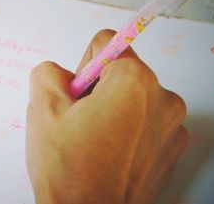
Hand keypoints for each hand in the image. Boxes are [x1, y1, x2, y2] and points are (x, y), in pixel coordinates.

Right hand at [26, 29, 187, 203]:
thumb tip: (60, 73)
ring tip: (93, 142)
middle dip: (98, 90)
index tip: (76, 94)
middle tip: (79, 122)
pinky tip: (108, 155)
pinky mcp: (171, 151)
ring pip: (133, 100)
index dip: (82, 67)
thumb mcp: (42, 108)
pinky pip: (146, 125)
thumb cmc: (69, 170)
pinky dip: (127, 133)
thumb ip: (48, 72)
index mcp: (135, 82)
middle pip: (122, 73)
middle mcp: (163, 99)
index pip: (107, 44)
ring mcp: (171, 128)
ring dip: (113, 112)